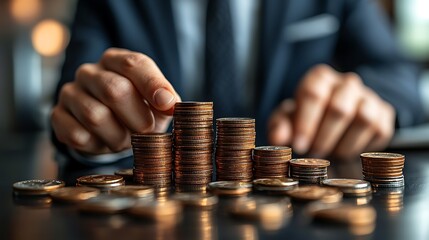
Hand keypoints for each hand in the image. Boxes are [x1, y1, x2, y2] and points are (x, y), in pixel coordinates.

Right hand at [51, 48, 180, 154]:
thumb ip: (166, 99)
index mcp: (115, 60)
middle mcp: (89, 72)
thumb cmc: (138, 109)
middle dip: (137, 118)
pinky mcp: (58, 116)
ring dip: (118, 136)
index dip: (152, 85)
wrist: (110, 128)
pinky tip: (105, 142)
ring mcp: (70, 93)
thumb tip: (170, 103)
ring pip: (95, 116)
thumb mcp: (157, 102)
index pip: (133, 64)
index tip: (168, 104)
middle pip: (114, 90)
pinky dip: (97, 145)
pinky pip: (77, 135)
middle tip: (148, 132)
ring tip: (127, 139)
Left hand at [268, 64, 394, 158]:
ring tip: (329, 152)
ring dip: (342, 143)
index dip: (305, 123)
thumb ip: (280, 126)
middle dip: (323, 137)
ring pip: (362, 119)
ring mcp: (368, 96)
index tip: (299, 145)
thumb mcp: (287, 119)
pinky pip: (377, 130)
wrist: (335, 118)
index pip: (313, 94)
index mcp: (320, 77)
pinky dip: (359, 147)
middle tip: (313, 152)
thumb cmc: (307, 117)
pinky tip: (345, 149)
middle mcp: (347, 82)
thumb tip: (278, 139)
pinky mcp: (384, 113)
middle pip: (338, 108)